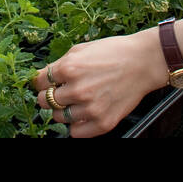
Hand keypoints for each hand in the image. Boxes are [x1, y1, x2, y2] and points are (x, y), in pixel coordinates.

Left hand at [32, 30, 165, 137]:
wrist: (143, 63)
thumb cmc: (114, 52)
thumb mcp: (81, 49)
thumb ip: (59, 64)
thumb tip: (41, 76)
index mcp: (69, 68)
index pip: (39, 83)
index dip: (40, 82)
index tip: (43, 84)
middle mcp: (77, 89)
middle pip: (45, 101)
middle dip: (48, 96)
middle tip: (59, 93)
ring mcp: (90, 108)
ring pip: (58, 118)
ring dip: (62, 111)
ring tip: (74, 102)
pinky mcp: (102, 122)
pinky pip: (75, 132)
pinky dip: (75, 125)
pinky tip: (82, 114)